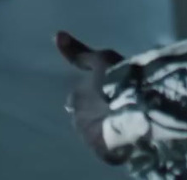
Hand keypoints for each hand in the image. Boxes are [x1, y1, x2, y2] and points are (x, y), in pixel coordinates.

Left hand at [55, 31, 123, 164]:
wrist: (130, 106)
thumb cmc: (116, 79)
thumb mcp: (100, 58)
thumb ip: (78, 51)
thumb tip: (56, 34)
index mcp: (77, 98)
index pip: (78, 99)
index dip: (93, 95)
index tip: (104, 94)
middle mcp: (78, 119)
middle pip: (86, 117)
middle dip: (97, 113)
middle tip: (117, 107)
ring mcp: (90, 137)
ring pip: (96, 132)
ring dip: (106, 128)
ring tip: (125, 121)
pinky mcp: (103, 152)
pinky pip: (109, 150)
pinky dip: (116, 145)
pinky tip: (128, 136)